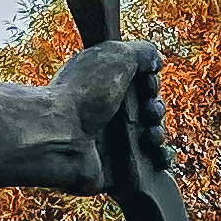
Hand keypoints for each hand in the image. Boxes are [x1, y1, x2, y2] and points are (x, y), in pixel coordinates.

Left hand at [54, 41, 169, 175]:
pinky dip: (159, 159)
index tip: (148, 83)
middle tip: (149, 110)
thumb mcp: (115, 55)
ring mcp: (108, 142)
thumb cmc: (84, 93)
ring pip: (149, 136)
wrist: (61, 136)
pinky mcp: (114, 168)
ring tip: (151, 134)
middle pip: (146, 109)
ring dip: (158, 132)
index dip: (150, 82)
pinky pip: (147, 165)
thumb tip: (156, 60)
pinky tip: (159, 155)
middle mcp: (103, 111)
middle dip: (156, 108)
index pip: (137, 83)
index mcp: (101, 84)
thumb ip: (141, 51)